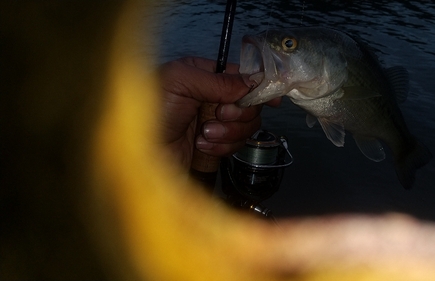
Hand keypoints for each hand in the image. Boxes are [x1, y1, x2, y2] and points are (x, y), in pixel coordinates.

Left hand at [159, 57, 279, 169]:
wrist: (139, 157)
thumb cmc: (149, 113)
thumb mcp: (180, 83)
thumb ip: (218, 80)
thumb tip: (252, 81)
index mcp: (202, 75)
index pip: (240, 76)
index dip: (257, 86)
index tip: (270, 97)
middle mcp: (210, 97)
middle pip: (249, 103)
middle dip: (237, 113)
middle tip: (219, 115)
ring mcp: (214, 122)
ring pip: (246, 126)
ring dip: (228, 133)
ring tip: (203, 134)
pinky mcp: (215, 145)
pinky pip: (236, 145)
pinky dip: (221, 147)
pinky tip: (201, 146)